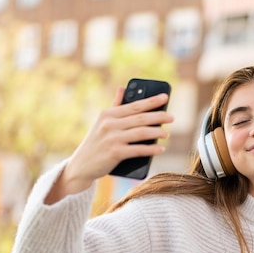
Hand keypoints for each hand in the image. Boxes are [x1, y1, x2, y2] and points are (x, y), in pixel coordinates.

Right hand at [45, 87, 173, 203]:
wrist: (81, 165)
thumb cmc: (95, 142)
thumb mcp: (102, 122)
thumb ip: (114, 105)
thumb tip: (122, 87)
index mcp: (108, 114)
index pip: (134, 105)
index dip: (151, 101)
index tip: (165, 97)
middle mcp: (109, 124)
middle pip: (140, 118)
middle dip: (159, 117)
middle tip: (172, 118)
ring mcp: (112, 139)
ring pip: (141, 133)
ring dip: (157, 133)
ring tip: (166, 134)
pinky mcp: (115, 153)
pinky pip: (138, 150)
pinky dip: (151, 149)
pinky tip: (160, 149)